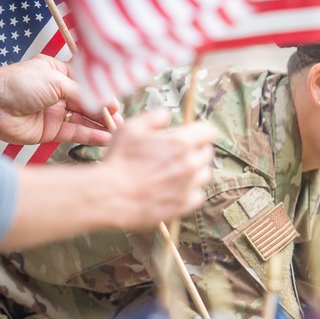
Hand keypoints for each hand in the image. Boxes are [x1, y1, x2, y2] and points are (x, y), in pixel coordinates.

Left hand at [0, 50, 122, 145]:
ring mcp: (56, 112)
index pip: (88, 84)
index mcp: (59, 73)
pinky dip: (90, 135)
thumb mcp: (56, 80)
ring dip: (100, 125)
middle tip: (120, 119)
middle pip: (88, 103)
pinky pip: (75, 133)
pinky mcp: (51, 131)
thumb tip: (103, 102)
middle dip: (104, 111)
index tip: (115, 103)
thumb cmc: (18, 83)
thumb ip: (82, 93)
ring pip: (84, 120)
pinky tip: (104, 138)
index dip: (102, 93)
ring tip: (117, 130)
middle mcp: (59, 93)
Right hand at [99, 109, 217, 228]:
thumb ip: (154, 117)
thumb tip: (167, 113)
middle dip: (197, 149)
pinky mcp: (184, 205)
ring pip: (205, 174)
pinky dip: (191, 191)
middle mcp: (190, 164)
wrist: (110, 195)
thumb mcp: (131, 128)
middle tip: (180, 152)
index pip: (209, 132)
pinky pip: (198, 195)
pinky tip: (177, 188)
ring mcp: (188, 186)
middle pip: (208, 153)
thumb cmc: (119, 160)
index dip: (201, 131)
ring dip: (195, 170)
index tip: (194, 134)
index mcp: (181, 143)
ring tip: (178, 170)